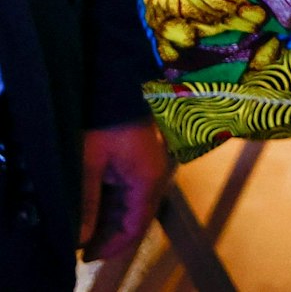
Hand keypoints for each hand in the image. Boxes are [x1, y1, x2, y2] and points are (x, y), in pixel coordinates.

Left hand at [79, 121, 169, 260]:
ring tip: (85, 233)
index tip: (89, 257)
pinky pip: (129, 192)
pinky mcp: (140, 161)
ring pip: (131, 205)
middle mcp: (153, 178)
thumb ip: (87, 204)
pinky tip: (94, 211)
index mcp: (147, 181)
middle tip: (84, 249)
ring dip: (110, 221)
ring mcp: (148, 169)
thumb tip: (82, 238)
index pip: (136, 225)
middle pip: (135, 217)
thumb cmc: (105, 125)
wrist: (118, 88)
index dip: (114, 245)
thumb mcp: (89, 166)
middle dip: (110, 236)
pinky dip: (112, 206)